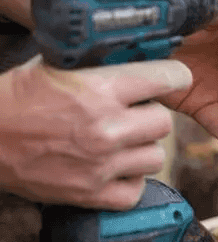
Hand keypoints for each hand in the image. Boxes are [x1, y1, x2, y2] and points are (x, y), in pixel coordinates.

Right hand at [0, 55, 190, 208]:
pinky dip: (128, 181)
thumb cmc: (20, 97)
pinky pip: (135, 190)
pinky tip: (115, 167)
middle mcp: (106, 128)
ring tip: (122, 141)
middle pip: (164, 122)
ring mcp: (100, 164)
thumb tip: (143, 49)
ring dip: (142, 148)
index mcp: (101, 89)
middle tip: (134, 113)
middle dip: (151, 115)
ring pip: (156, 157)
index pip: (169, 79)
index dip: (173, 77)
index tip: (171, 79)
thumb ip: (105, 60)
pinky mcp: (89, 193)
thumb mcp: (61, 63)